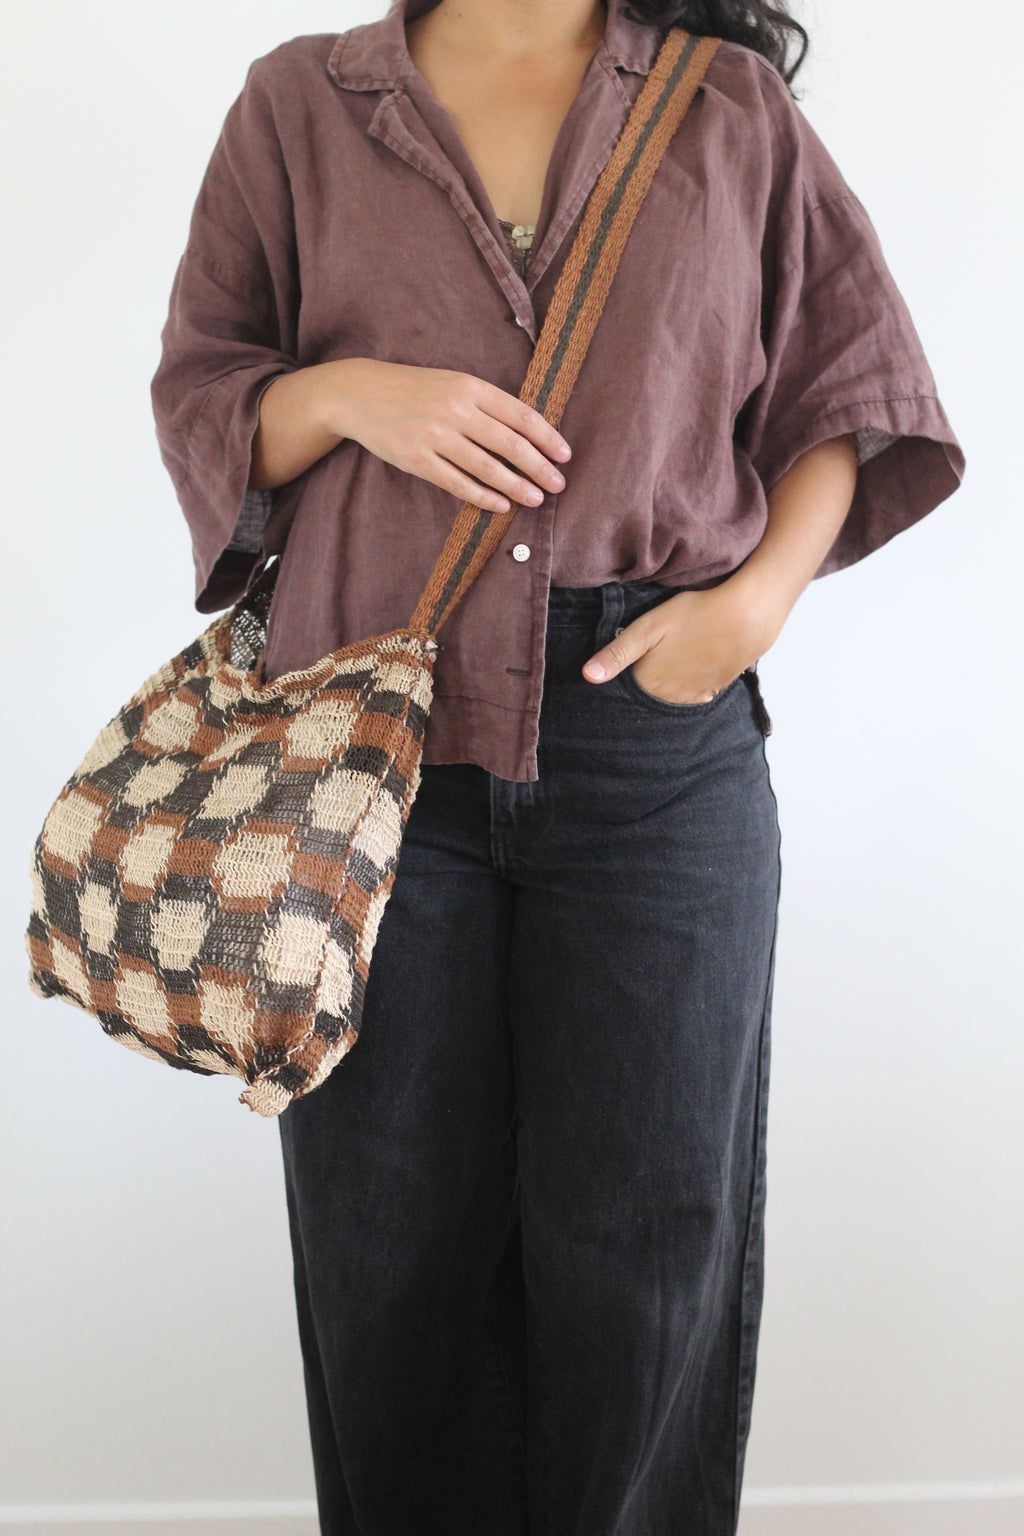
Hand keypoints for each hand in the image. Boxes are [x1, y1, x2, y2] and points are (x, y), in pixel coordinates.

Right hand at [323, 359, 571, 512]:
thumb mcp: (453, 383)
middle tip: (558, 485)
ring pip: (487, 468)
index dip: (547, 438)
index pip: (520, 415)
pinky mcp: (417, 460)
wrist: (361, 393)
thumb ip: (486, 403)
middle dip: (539, 467)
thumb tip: (526, 432)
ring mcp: (435, 436)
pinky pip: (458, 484)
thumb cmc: (414, 389)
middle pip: (510, 444)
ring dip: (516, 486)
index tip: (564, 456)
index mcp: (470, 387)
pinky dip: (483, 497)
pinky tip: (501, 506)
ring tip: (536, 499)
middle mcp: (456, 410)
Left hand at [581, 579, 783, 703]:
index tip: (627, 663)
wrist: (747, 617)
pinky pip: (692, 697)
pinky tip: (688, 668)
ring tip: (669, 662)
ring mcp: (693, 697)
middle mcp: (669, 698)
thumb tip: (587, 677)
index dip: (622, 678)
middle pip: (647, 698)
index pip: (625, 692)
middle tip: (652, 658)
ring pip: (669, 699)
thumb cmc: (694, 614)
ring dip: (665, 688)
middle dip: (642, 686)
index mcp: (649, 683)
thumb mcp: (648, 627)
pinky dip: (686, 687)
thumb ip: (617, 653)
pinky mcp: (713, 691)